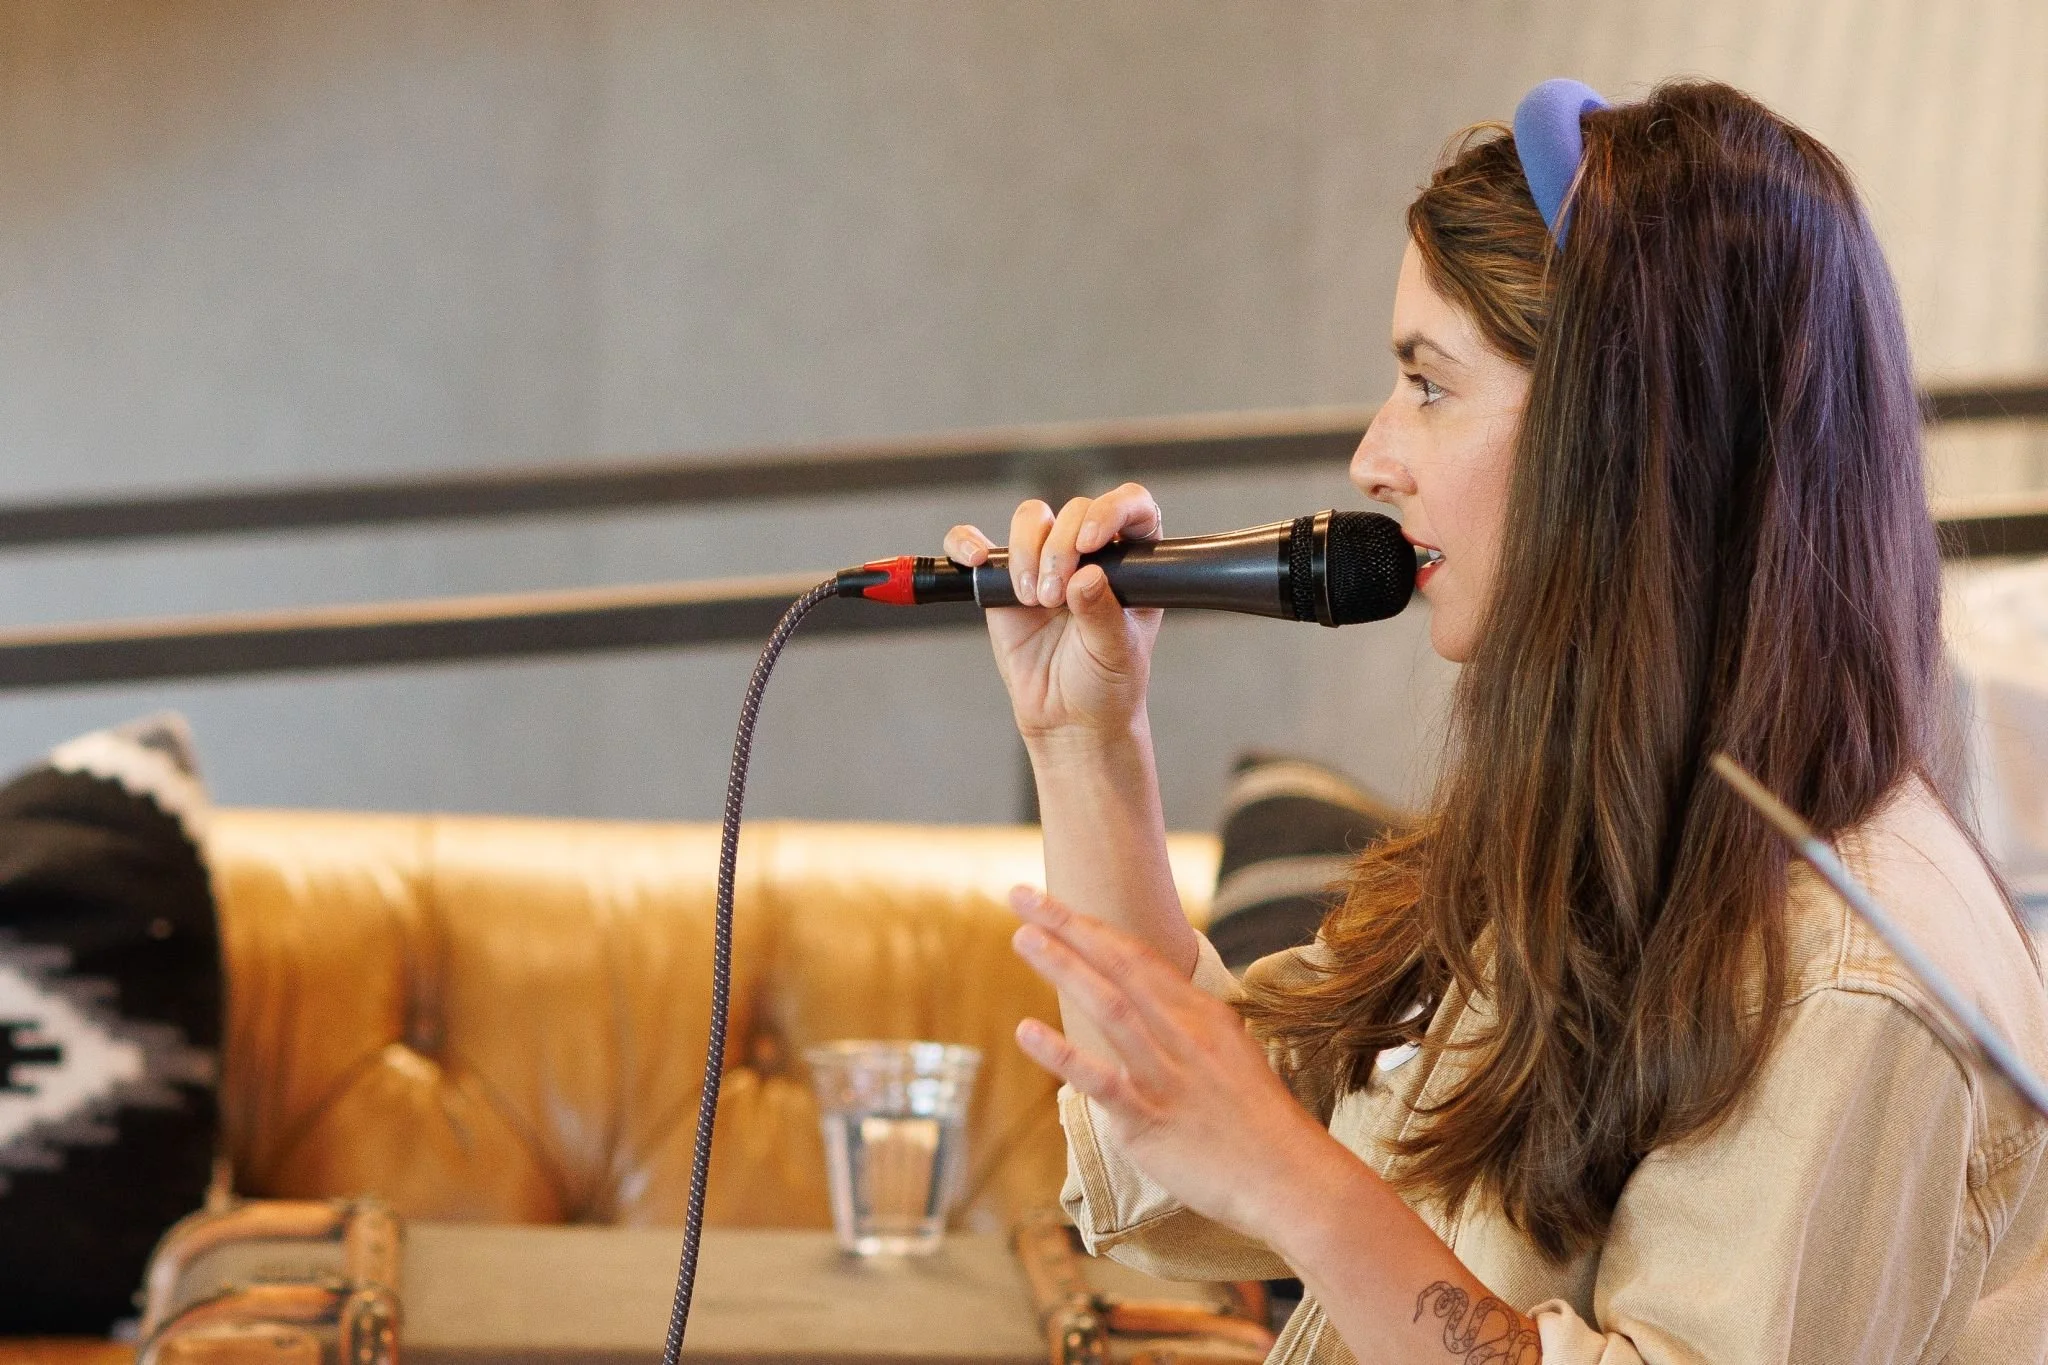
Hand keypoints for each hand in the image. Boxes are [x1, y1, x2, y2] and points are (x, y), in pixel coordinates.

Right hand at [942, 485, 1164, 741]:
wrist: (1069, 718)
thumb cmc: (1106, 683)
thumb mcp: (1116, 651)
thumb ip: (1103, 614)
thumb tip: (1087, 576)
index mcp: (1131, 561)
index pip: (1131, 508)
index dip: (1111, 511)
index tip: (1091, 542)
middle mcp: (1090, 553)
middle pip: (1072, 512)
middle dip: (1060, 549)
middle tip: (1055, 597)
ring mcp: (1045, 563)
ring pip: (1031, 520)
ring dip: (1027, 553)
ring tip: (1033, 600)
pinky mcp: (1002, 581)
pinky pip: (975, 544)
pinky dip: (967, 542)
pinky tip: (976, 559)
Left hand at [1006, 886, 1341, 1241]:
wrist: (1290, 1179)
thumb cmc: (1257, 1123)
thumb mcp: (1229, 1055)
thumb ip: (1187, 1029)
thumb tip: (1149, 1010)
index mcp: (1202, 1014)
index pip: (1138, 957)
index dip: (1091, 926)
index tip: (1051, 903)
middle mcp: (1184, 1033)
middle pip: (1119, 965)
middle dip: (1068, 926)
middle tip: (1020, 896)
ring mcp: (1166, 1074)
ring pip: (1109, 1006)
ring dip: (1063, 967)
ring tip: (1022, 937)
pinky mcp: (1149, 1119)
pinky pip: (1100, 1080)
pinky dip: (1062, 1054)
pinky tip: (1026, 1032)